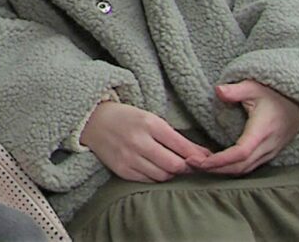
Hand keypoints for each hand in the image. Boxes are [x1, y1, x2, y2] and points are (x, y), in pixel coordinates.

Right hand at [79, 101, 210, 182]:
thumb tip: (205, 155)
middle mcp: (139, 141)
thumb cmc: (127, 118)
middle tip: (189, 165)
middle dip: (186, 168)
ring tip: (170, 165)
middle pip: (175, 166)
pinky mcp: (121, 170)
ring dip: (171, 173)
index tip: (206, 160)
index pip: (182, 148)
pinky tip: (154, 168)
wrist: (93, 121)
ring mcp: (128, 157)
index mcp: (149, 124)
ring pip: (162, 176)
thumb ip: (176, 138)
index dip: (198, 157)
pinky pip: (147, 180)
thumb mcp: (152, 119)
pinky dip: (155, 177)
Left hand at [190, 80, 298, 176]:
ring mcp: (269, 153)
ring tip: (197, 165)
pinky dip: (229, 169)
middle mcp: (267, 146)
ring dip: (220, 171)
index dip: (219, 160)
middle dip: (214, 169)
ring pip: (244, 170)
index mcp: (262, 130)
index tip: (198, 161)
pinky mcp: (267, 155)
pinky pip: (248, 167)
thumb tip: (218, 90)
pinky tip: (213, 163)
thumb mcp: (254, 86)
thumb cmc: (274, 94)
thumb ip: (236, 90)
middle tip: (190, 164)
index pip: (241, 153)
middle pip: (240, 166)